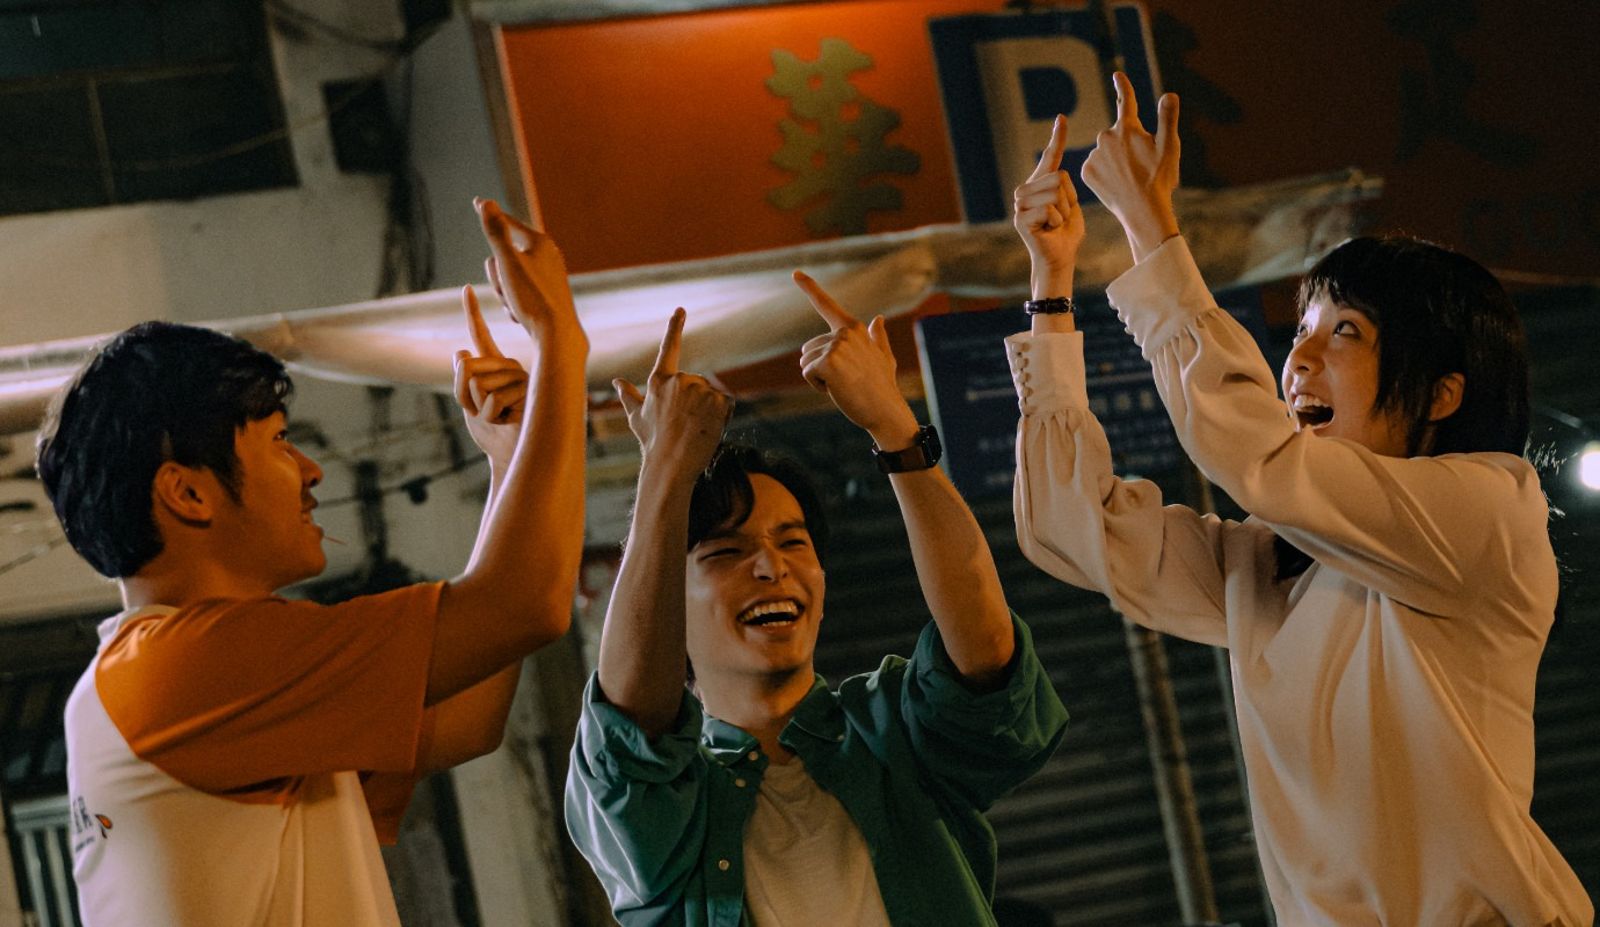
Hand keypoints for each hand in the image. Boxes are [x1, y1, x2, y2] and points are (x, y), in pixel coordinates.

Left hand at [453, 285, 527, 469]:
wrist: (510, 455)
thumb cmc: (490, 431)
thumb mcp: (468, 405)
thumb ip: (461, 381)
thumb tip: (461, 351)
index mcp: (493, 365)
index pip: (479, 335)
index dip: (473, 312)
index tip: (466, 289)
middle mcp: (509, 365)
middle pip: (468, 367)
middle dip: (464, 396)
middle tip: (484, 413)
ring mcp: (520, 376)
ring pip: (479, 385)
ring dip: (480, 410)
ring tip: (498, 418)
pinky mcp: (529, 390)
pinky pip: (493, 399)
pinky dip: (492, 416)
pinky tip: (507, 420)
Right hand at [474, 198, 584, 345]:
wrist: (557, 333)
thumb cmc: (532, 297)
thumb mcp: (508, 262)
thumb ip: (496, 232)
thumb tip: (486, 203)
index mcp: (540, 242)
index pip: (508, 223)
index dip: (489, 214)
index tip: (477, 202)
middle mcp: (547, 255)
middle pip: (504, 257)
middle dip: (497, 275)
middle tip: (506, 288)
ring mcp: (548, 275)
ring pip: (509, 278)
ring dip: (504, 292)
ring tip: (514, 305)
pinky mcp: (547, 294)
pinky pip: (519, 294)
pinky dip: (515, 304)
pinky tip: (521, 315)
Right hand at [613, 308, 732, 479]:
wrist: (670, 465)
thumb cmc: (652, 442)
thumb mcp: (637, 418)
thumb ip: (628, 396)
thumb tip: (616, 381)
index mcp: (659, 382)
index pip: (670, 349)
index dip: (675, 328)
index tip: (681, 310)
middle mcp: (679, 381)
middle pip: (696, 384)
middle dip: (696, 401)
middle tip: (685, 424)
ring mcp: (699, 390)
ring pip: (711, 395)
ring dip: (709, 409)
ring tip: (695, 428)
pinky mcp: (719, 400)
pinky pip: (726, 404)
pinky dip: (723, 416)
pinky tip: (709, 429)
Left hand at [792, 271, 918, 448]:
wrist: (886, 411)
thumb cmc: (883, 387)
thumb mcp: (884, 358)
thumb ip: (878, 338)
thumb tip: (879, 318)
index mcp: (855, 329)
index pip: (827, 305)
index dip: (810, 287)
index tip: (795, 272)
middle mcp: (845, 333)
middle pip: (809, 348)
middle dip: (820, 368)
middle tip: (846, 380)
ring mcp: (836, 346)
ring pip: (805, 362)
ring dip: (819, 378)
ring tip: (843, 385)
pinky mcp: (828, 362)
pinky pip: (807, 373)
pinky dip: (817, 386)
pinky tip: (837, 390)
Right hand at [1013, 114, 1084, 297]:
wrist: (1059, 260)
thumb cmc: (1066, 235)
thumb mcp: (1071, 206)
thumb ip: (1066, 189)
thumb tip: (1062, 175)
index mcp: (1040, 184)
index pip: (1050, 157)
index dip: (1056, 138)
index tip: (1062, 118)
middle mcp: (1025, 190)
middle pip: (1060, 177)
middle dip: (1069, 199)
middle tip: (1062, 217)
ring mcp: (1020, 204)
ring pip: (1055, 193)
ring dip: (1064, 212)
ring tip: (1055, 225)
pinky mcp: (1020, 219)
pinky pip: (1049, 209)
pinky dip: (1057, 222)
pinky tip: (1049, 231)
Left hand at [1080, 72, 1180, 261]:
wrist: (1141, 210)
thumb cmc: (1159, 178)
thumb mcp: (1169, 147)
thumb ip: (1167, 118)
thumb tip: (1169, 94)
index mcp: (1128, 128)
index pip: (1126, 101)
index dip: (1123, 86)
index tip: (1117, 74)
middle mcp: (1106, 137)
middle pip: (1116, 134)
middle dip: (1126, 143)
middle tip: (1140, 164)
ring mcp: (1094, 155)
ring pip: (1105, 151)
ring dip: (1115, 159)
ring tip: (1129, 177)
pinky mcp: (1086, 171)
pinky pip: (1095, 166)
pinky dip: (1103, 171)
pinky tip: (1115, 183)